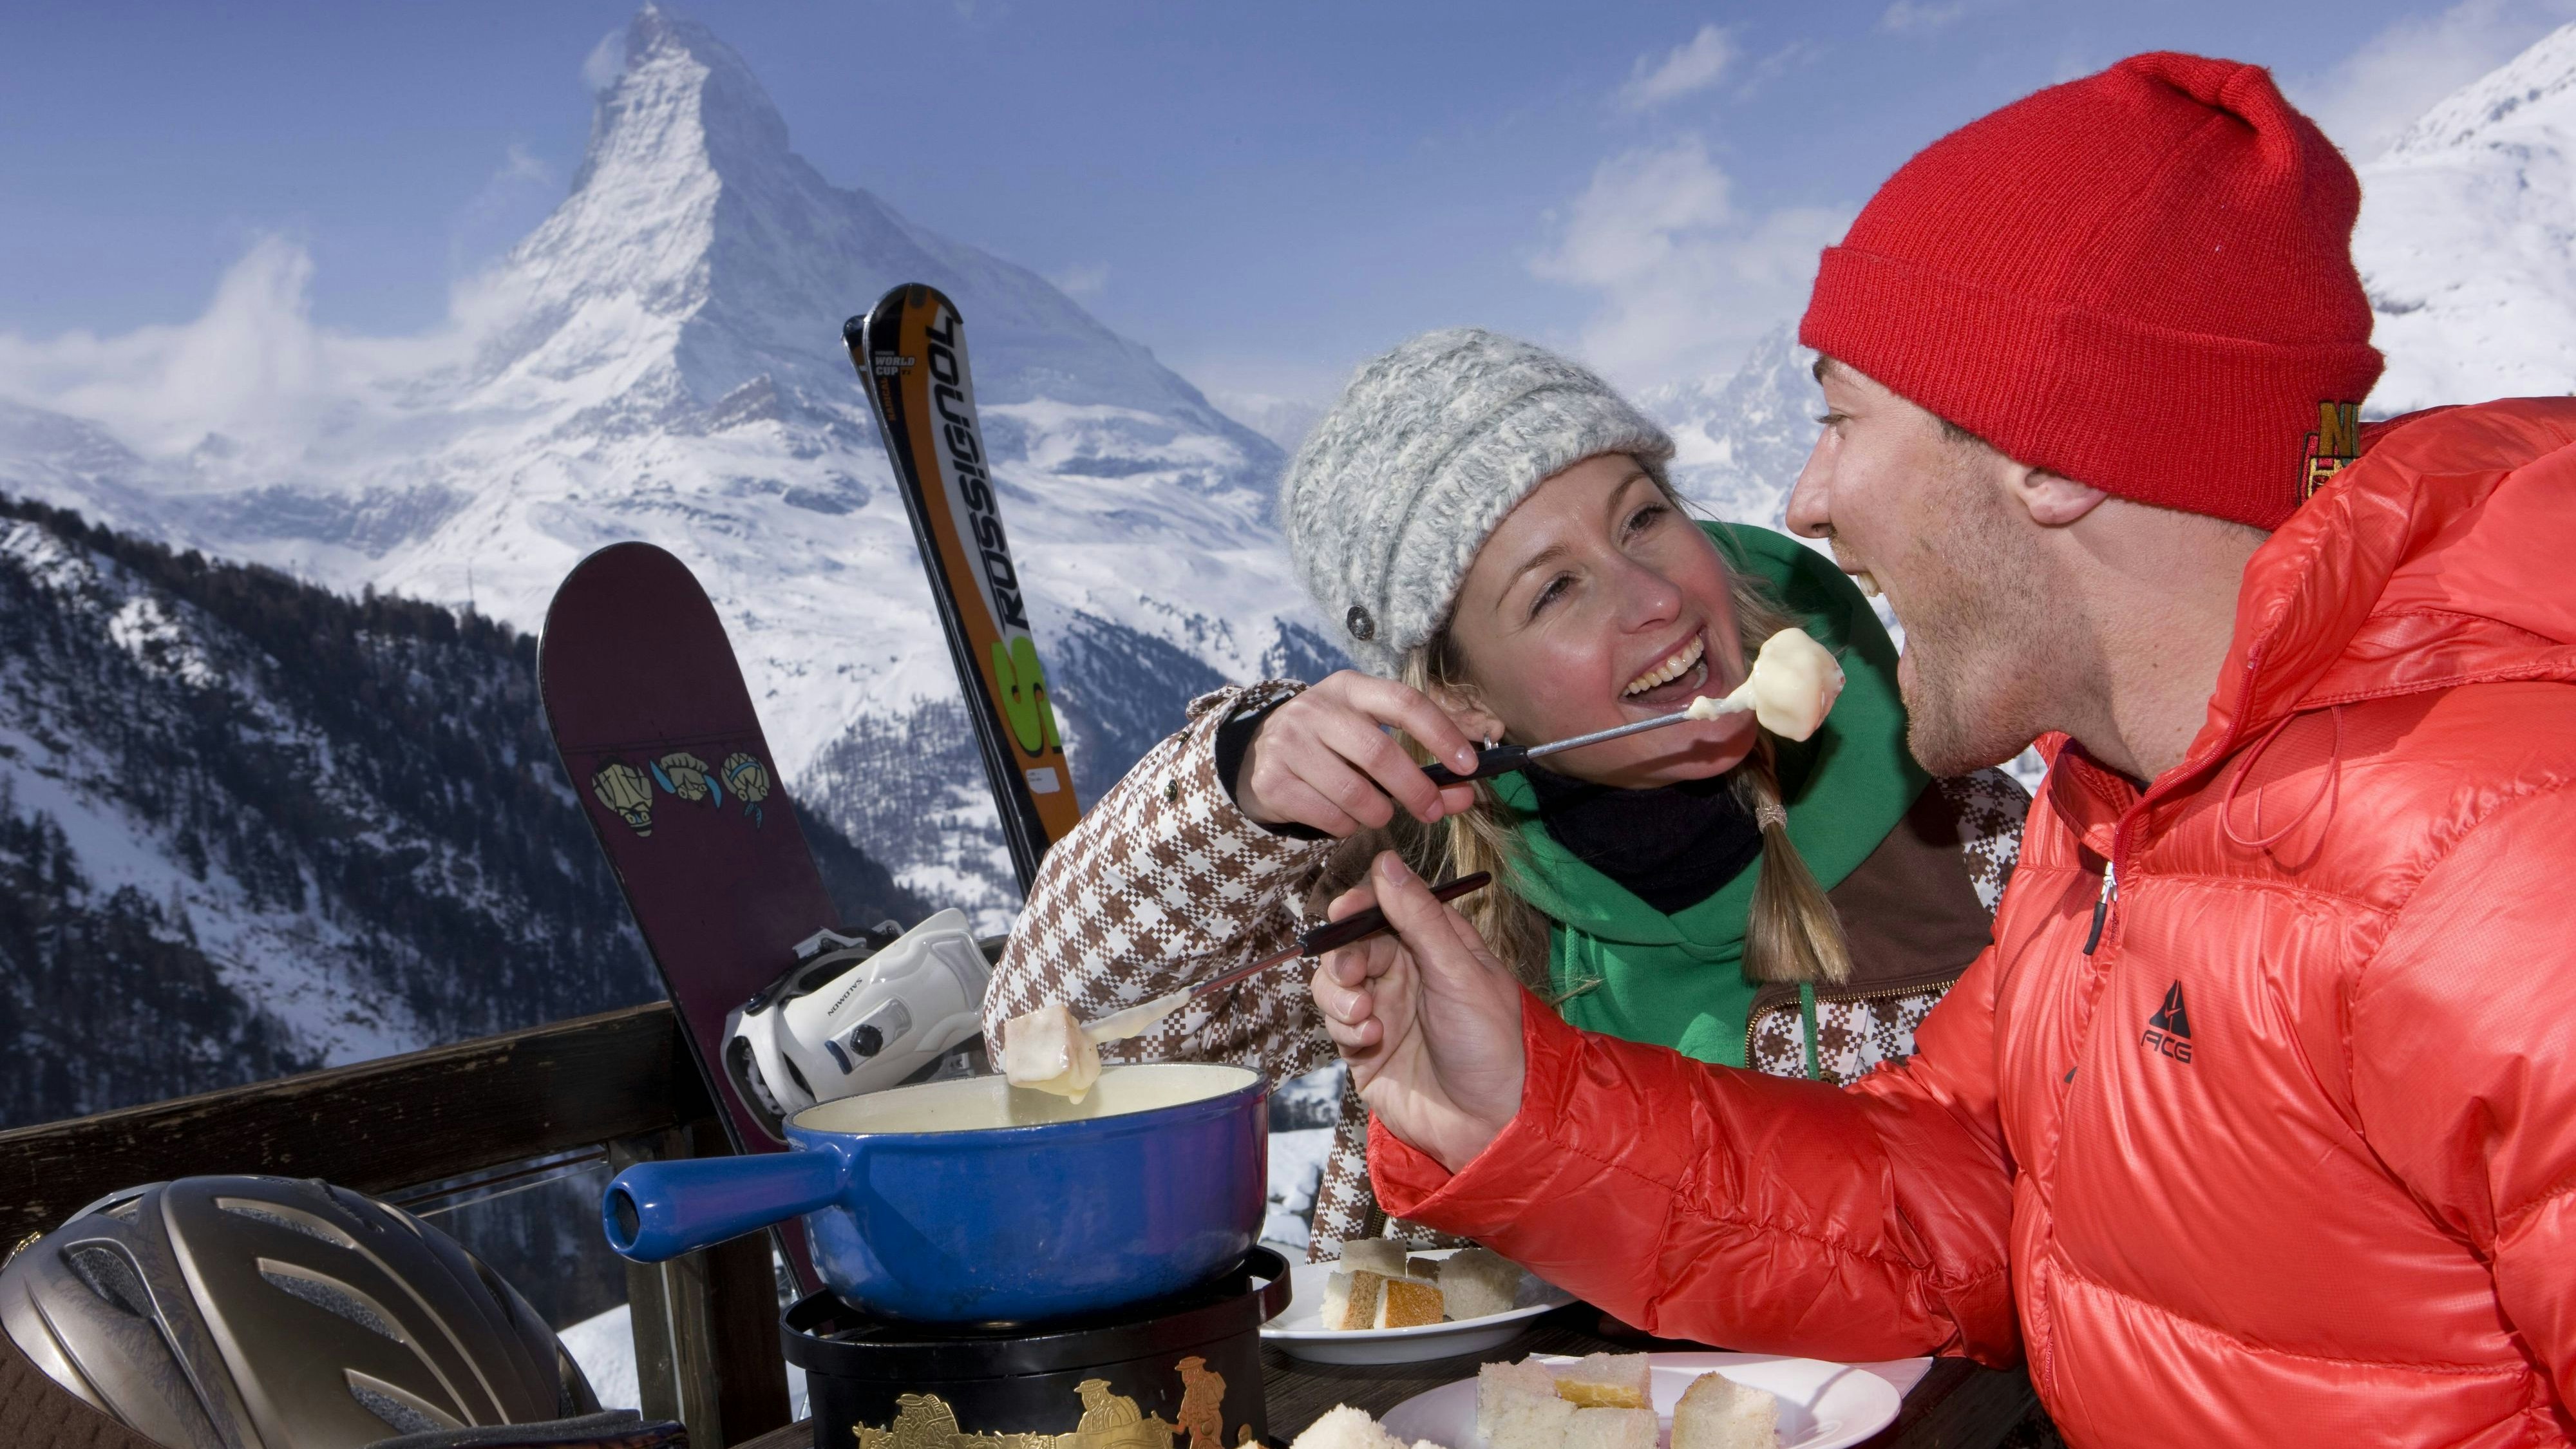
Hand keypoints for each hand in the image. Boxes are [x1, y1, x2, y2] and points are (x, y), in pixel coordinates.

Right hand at [1235, 672, 1485, 836]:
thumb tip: (1466, 796)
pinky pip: (1328, 816)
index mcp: (1349, 688)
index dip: (1441, 734)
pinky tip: (1346, 819)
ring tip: (1380, 815)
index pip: (1404, 702)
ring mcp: (1288, 743)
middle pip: (1379, 752)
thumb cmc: (1331, 746)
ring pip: (1353, 792)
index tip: (1469, 766)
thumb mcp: (1371, 740)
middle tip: (1432, 812)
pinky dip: (1348, 827)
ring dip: (1379, 813)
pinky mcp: (1272, 780)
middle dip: (1416, 789)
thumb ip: (1421, 766)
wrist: (1259, 755)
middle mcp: (1315, 708)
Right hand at [1309, 852, 1524, 1171]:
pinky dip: (1345, 1027)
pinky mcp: (1363, 1048)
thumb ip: (1419, 918)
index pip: (1386, 907)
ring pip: (1334, 982)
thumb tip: (1386, 861)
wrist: (1489, 1123)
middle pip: (1352, 944)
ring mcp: (1383, 1010)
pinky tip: (1372, 1041)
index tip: (1345, 910)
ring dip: (1340, 995)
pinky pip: (1336, 1023)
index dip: (1362, 905)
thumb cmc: (1490, 1042)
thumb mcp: (1459, 972)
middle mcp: (1405, 973)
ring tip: (1365, 1017)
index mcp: (1435, 946)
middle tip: (1354, 976)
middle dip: (1345, 956)